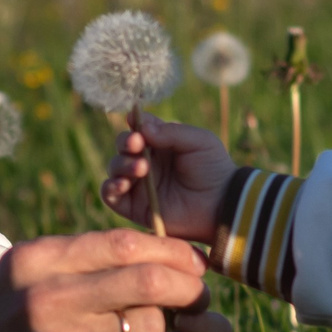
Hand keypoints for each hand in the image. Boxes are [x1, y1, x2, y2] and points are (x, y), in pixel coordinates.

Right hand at [0, 229, 207, 331]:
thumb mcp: (18, 277)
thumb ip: (72, 262)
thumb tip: (145, 252)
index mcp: (37, 258)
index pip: (124, 242)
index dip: (170, 251)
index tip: (191, 263)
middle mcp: (47, 293)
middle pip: (147, 280)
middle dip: (186, 289)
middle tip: (199, 299)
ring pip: (149, 327)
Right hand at [102, 116, 238, 243]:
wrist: (221, 205)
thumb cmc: (213, 169)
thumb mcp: (199, 141)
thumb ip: (171, 132)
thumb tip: (141, 127)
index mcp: (160, 143)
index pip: (138, 128)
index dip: (134, 125)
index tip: (136, 124)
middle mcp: (146, 161)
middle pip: (122, 146)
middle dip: (125, 143)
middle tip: (138, 146)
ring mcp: (139, 184)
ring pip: (114, 167)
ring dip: (122, 164)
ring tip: (142, 169)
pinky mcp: (134, 207)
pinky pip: (110, 195)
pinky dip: (110, 187)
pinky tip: (124, 184)